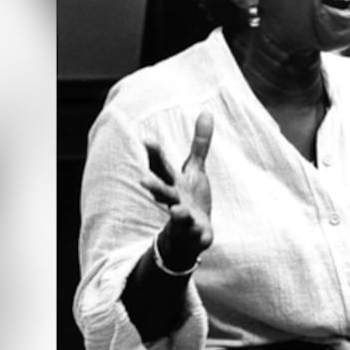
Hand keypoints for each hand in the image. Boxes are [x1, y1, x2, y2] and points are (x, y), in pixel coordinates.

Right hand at [140, 112, 213, 269]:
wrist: (188, 235)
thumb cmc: (188, 197)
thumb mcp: (194, 169)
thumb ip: (199, 144)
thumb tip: (206, 112)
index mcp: (173, 183)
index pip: (161, 167)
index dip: (154, 154)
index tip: (147, 140)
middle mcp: (175, 200)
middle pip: (163, 192)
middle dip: (154, 187)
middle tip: (143, 181)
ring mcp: (184, 219)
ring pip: (179, 217)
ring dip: (178, 214)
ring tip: (177, 211)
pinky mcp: (196, 235)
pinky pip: (198, 237)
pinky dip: (200, 236)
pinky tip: (204, 235)